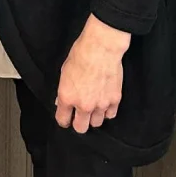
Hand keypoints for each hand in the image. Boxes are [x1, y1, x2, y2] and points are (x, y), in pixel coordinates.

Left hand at [55, 14, 130, 132]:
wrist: (101, 48)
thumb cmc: (80, 54)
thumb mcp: (64, 71)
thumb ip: (63, 90)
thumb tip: (61, 102)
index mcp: (67, 97)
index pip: (63, 120)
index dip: (64, 119)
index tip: (66, 117)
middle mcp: (83, 105)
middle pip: (81, 128)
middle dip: (79, 122)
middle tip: (80, 115)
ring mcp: (100, 104)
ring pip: (97, 123)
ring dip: (94, 117)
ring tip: (93, 106)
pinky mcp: (114, 100)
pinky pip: (110, 115)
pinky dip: (107, 111)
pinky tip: (104, 102)